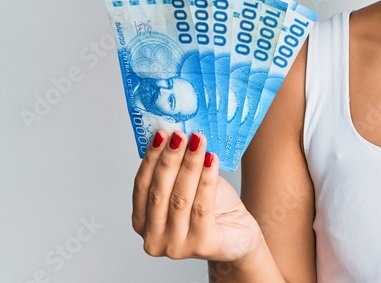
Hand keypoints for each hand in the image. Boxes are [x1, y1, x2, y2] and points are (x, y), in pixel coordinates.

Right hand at [131, 130, 262, 261]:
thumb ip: (175, 170)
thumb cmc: (211, 209)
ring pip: (180, 198)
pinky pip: (202, 207)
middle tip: (180, 134)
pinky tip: (211, 160)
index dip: (150, 159)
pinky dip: (206, 179)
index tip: (161, 134)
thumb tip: (174, 135)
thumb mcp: (187, 187)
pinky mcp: (202, 245)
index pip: (141, 187)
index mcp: (142, 223)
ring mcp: (176, 246)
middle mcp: (154, 239)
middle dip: (170, 159)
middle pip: (159, 192)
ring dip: (190, 165)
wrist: (239, 233)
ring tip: (199, 141)